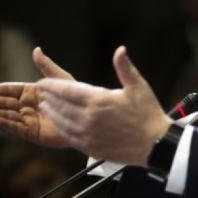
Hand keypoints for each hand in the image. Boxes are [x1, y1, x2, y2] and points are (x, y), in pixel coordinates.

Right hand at [0, 47, 74, 147]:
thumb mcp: (61, 80)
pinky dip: (6, 125)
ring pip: (7, 116)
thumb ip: (46, 66)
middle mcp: (29, 107)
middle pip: (5, 104)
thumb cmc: (76, 97)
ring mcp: (30, 120)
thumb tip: (36, 50)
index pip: (10, 90)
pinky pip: (18, 129)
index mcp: (32, 93)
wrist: (87, 118)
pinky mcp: (34, 133)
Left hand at [37, 46, 172, 165]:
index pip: (66, 90)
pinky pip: (69, 136)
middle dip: (49, 98)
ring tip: (46, 106)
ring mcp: (88, 134)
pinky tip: (59, 124)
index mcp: (99, 101)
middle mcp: (89, 118)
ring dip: (51, 113)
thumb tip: (120, 49)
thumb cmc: (148, 114)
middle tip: (43, 93)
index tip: (43, 83)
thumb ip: (125, 67)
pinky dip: (60, 128)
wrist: (154, 145)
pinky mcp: (90, 147)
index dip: (51, 86)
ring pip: (61, 122)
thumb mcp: (138, 87)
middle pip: (60, 105)